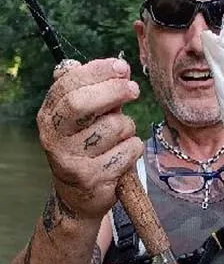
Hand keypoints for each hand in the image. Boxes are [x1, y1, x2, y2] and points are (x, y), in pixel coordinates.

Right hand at [37, 58, 142, 218]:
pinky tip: (126, 153)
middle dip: (112, 91)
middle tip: (134, 89)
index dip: (97, 71)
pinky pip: (126, 152)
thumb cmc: (87, 149)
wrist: (79, 197)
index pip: (68, 84)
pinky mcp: (91, 177)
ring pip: (112, 128)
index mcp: (49, 115)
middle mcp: (54, 136)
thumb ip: (96, 94)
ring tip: (124, 135)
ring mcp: (70, 158)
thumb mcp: (83, 120)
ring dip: (127, 127)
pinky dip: (134, 148)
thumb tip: (118, 67)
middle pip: (81, 103)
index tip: (121, 67)